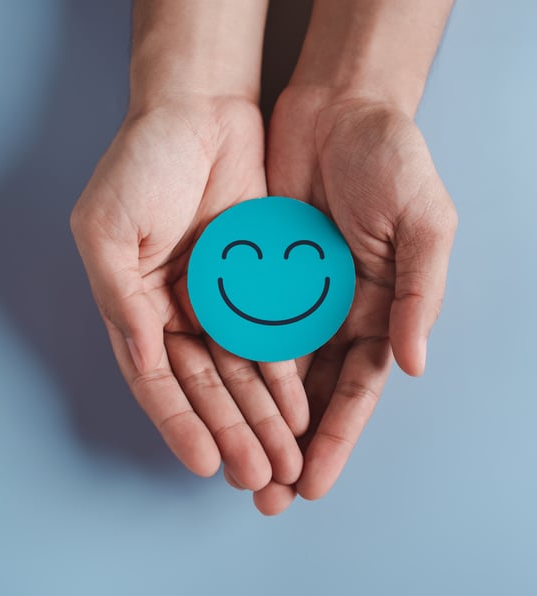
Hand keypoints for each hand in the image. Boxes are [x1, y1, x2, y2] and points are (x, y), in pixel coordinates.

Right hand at [70, 97, 308, 489]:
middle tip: (257, 477)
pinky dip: (284, 374)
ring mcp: (216, 299)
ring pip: (240, 373)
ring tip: (284, 461)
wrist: (198, 107)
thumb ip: (120, 297)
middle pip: (204, 387)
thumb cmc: (139, 162)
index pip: (156, 378)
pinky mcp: (256, 281)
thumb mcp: (106, 229)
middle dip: (230, 433)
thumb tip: (143, 357)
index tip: (203, 461)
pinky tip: (300, 409)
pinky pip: (271, 336)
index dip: (178, 422)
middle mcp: (173, 311)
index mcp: (131, 304)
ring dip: (260, 419)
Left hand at [255, 88, 457, 513]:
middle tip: (262, 495)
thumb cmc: (393, 160)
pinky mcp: (253, 272)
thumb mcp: (423, 223)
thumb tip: (413, 365)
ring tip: (231, 463)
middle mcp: (331, 314)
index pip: (354, 391)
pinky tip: (208, 401)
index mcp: (378, 311)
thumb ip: (418, 293)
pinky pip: (235, 326)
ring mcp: (289, 296)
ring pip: (265, 372)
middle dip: (285, 446)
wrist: (337, 108)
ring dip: (249, 419)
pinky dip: (224, 365)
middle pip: (306, 395)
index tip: (310, 484)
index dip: (334, 439)